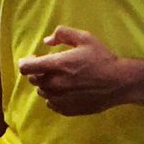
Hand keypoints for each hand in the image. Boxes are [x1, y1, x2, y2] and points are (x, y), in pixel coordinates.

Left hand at [16, 26, 141, 115]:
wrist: (118, 82)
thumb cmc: (102, 59)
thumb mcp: (85, 38)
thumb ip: (63, 34)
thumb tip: (47, 41)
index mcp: (57, 65)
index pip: (26, 67)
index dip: (25, 62)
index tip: (33, 59)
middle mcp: (55, 84)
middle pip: (33, 80)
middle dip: (38, 72)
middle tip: (50, 66)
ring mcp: (60, 99)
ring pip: (42, 92)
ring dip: (46, 84)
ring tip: (59, 79)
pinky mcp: (67, 109)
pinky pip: (51, 104)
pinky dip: (54, 96)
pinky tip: (65, 90)